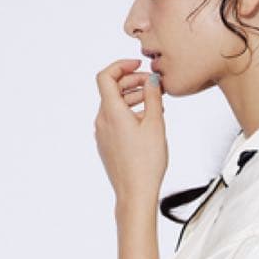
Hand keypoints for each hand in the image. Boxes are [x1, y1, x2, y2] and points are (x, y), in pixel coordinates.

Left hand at [94, 58, 167, 202]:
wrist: (135, 193)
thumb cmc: (146, 163)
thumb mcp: (155, 124)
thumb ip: (153, 97)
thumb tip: (152, 80)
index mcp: (111, 112)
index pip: (106, 76)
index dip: (121, 66)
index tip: (138, 65)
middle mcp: (102, 121)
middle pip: (112, 90)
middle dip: (133, 83)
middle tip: (154, 86)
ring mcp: (102, 134)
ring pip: (115, 106)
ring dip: (133, 99)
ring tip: (155, 105)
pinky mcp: (106, 145)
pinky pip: (115, 121)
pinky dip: (129, 113)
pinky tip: (146, 122)